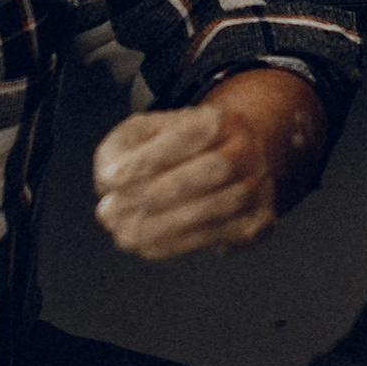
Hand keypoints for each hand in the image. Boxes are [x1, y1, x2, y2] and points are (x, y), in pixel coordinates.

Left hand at [93, 105, 275, 260]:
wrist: (239, 158)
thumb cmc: (183, 147)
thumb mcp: (150, 131)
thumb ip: (125, 147)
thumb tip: (108, 180)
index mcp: (219, 120)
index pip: (184, 136)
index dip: (147, 159)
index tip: (109, 178)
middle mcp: (245, 151)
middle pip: (208, 171)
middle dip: (155, 194)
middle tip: (108, 212)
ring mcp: (257, 187)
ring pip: (212, 209)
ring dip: (160, 226)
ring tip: (122, 234)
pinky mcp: (258, 222)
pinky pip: (216, 236)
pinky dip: (176, 244)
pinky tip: (147, 245)